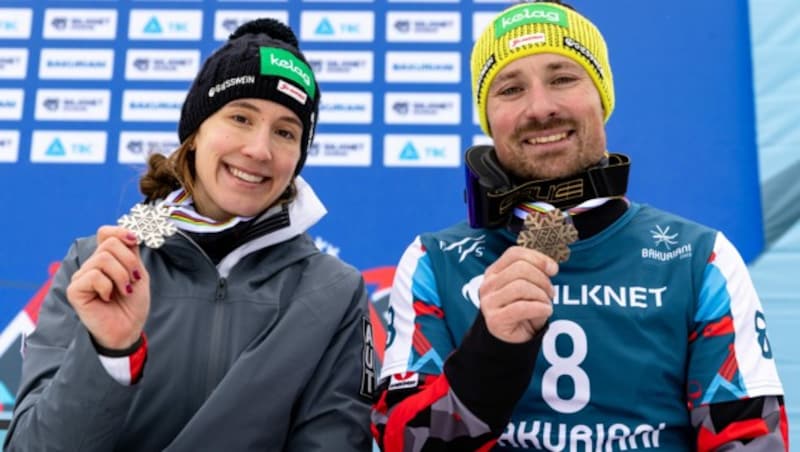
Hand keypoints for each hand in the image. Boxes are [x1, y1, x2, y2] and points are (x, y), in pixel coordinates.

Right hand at [66, 226, 149, 349]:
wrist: (129, 328)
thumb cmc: (132, 304)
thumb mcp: (138, 273)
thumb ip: (132, 253)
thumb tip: (129, 234)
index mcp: (106, 259)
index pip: (105, 233)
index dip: (120, 231)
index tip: (134, 241)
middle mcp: (91, 265)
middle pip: (109, 244)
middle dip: (129, 261)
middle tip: (134, 280)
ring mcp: (81, 277)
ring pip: (103, 259)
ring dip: (121, 276)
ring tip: (124, 291)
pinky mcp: (75, 290)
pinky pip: (93, 276)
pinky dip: (108, 286)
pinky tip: (107, 298)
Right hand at [479, 246, 556, 342]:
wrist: (512, 340)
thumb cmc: (523, 310)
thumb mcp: (528, 287)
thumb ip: (534, 272)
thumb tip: (551, 267)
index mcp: (494, 272)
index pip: (514, 254)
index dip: (537, 258)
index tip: (553, 270)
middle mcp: (488, 284)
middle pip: (520, 269)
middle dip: (542, 279)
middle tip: (551, 293)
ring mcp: (489, 302)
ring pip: (521, 286)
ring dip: (541, 295)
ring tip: (546, 304)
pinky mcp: (495, 319)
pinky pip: (522, 307)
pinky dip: (540, 307)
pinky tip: (546, 311)